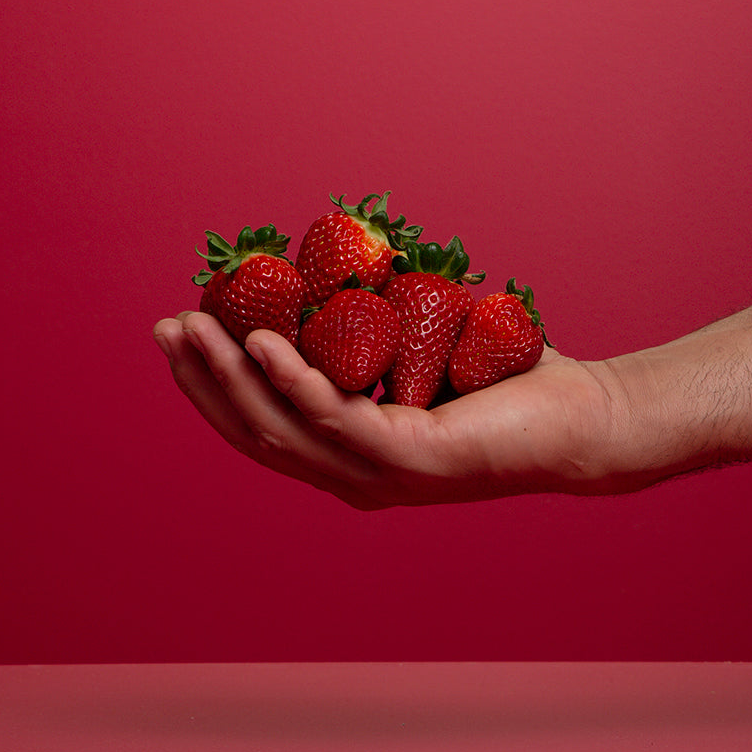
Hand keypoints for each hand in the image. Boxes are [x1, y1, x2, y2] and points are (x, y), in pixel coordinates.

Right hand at [153, 311, 637, 508]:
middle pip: (258, 432)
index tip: (179, 336)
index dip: (212, 387)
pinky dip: (294, 380)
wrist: (584, 421)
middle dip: (204, 379)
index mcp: (353, 458)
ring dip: (232, 376)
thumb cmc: (507, 384)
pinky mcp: (414, 462)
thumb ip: (375, 337)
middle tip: (166, 326)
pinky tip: (263, 342)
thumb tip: (339, 275)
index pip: (263, 427)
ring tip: (196, 325)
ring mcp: (382, 476)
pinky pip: (337, 419)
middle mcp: (357, 476)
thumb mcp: (422, 356)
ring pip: (285, 429)